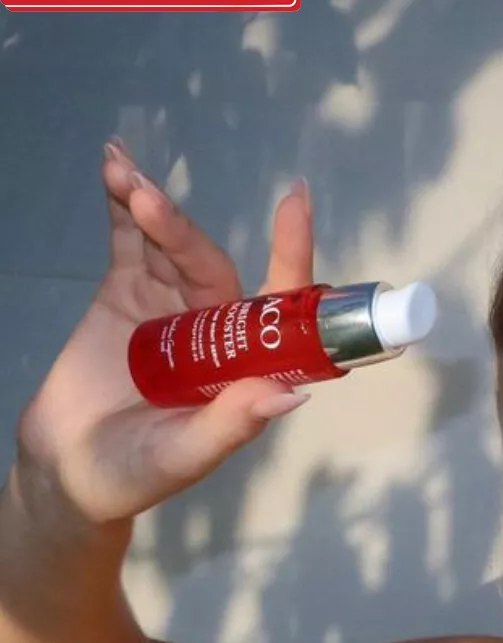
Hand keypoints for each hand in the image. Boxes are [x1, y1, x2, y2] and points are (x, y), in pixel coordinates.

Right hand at [14, 138, 314, 523]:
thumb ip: (232, 424)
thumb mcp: (185, 456)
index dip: (292, 254)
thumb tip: (293, 394)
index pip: (278, 306)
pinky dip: (122, 205)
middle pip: (211, 266)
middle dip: (181, 232)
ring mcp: (170, 307)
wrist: (67, 470)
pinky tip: (115, 167)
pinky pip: (130, 241)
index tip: (295, 203)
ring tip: (123, 176)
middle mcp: (216, 330)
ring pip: (171, 246)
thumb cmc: (136, 474)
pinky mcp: (125, 294)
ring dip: (151, 208)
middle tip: (148, 201)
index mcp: (244, 365)